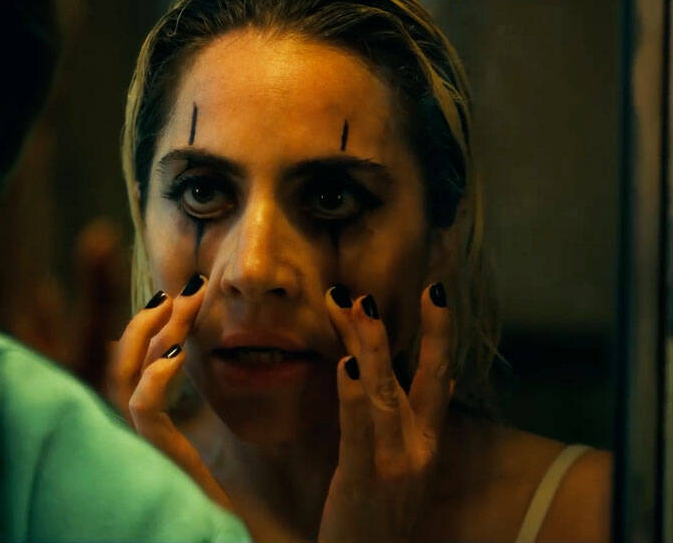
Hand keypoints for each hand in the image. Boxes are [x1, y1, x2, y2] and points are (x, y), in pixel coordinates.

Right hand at [107, 274, 233, 509]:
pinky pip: (141, 408)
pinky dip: (155, 376)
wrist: (228, 530)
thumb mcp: (206, 427)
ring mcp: (134, 440)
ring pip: (122, 374)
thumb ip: (189, 390)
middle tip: (173, 288)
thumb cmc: (223, 488)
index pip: (124, 359)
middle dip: (137, 317)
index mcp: (141, 417)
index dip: (133, 323)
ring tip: (176, 304)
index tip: (166, 292)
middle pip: (115, 358)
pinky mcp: (151, 454)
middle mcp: (128, 426)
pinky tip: (177, 355)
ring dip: (149, 333)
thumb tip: (187, 346)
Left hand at [318, 283, 452, 542]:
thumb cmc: (379, 514)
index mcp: (428, 442)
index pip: (439, 376)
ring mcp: (396, 464)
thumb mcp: (409, 466)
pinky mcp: (365, 479)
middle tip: (424, 281)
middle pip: (426, 377)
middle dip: (428, 328)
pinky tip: (347, 363)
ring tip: (357, 304)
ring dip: (373, 345)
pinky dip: (355, 394)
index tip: (437, 289)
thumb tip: (449, 379)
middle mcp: (419, 448)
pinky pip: (359, 429)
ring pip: (387, 392)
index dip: (441, 333)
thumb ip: (420, 423)